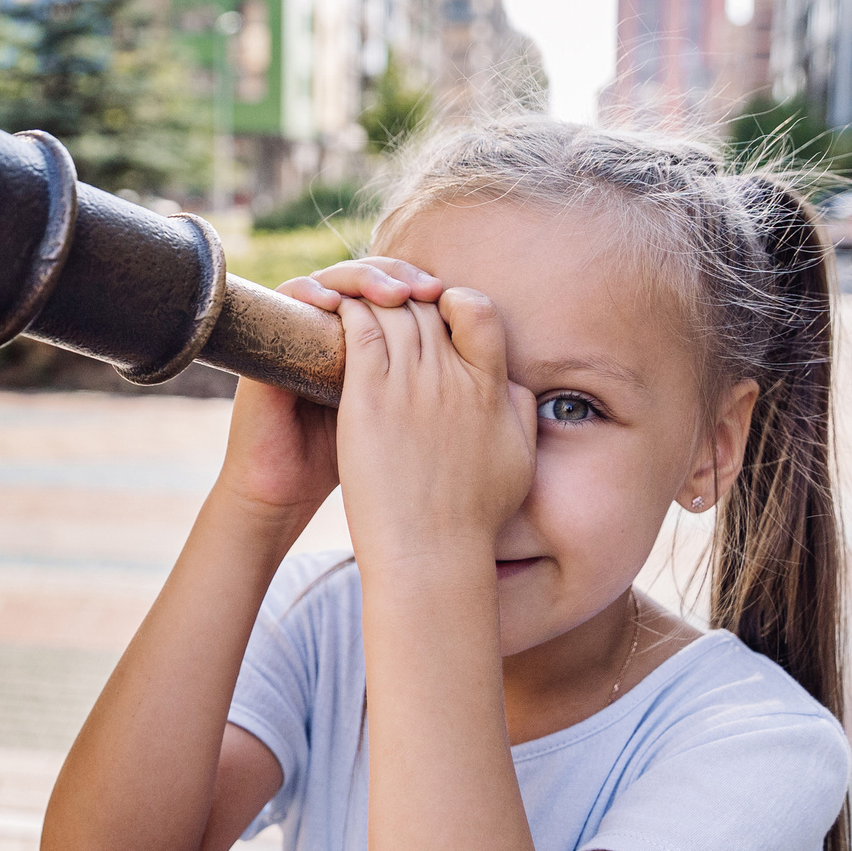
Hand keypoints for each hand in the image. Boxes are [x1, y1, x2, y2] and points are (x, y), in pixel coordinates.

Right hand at [215, 258, 442, 521]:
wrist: (289, 486)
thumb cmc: (355, 465)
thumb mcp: (412, 428)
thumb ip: (456, 402)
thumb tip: (515, 386)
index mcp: (381, 342)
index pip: (407, 288)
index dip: (428, 286)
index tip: (449, 301)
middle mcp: (343, 325)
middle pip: (376, 271)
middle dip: (402, 274)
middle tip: (425, 289)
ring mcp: (308, 325)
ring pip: (338, 274)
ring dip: (365, 276)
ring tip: (390, 294)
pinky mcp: (275, 335)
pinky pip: (289, 293)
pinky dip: (310, 289)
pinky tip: (332, 302)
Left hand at [334, 284, 534, 572]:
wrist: (430, 552)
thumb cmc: (473, 516)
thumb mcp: (519, 458)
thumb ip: (519, 409)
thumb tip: (514, 380)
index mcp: (491, 386)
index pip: (478, 309)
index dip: (455, 300)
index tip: (437, 311)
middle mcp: (452, 377)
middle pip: (425, 308)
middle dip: (405, 298)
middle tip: (384, 305)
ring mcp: (408, 385)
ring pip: (389, 312)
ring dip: (371, 300)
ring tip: (354, 301)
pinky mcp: (367, 397)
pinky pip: (357, 331)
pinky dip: (345, 312)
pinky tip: (332, 313)